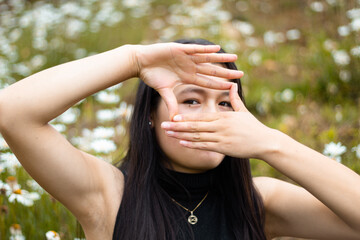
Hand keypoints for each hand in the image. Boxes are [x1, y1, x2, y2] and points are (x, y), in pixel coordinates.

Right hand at [134, 43, 243, 118]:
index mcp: (188, 77)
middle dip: (226, 72)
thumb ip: (171, 103)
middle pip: (212, 70)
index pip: (207, 82)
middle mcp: (190, 67)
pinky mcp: (180, 49)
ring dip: (221, 58)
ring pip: (207, 58)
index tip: (232, 87)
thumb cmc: (152, 76)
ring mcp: (186, 57)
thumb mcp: (164, 91)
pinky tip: (217, 48)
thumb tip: (174, 120)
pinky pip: (195, 49)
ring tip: (234, 58)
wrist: (141, 63)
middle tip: (242, 74)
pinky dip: (205, 49)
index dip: (219, 84)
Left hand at [160, 84, 275, 158]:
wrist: (266, 142)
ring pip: (197, 137)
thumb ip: (234, 99)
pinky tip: (182, 143)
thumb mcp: (243, 111)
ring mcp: (221, 138)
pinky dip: (193, 145)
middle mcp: (220, 126)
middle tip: (163, 126)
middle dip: (177, 127)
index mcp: (223, 117)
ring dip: (181, 136)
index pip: (201, 117)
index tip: (173, 117)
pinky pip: (206, 147)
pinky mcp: (224, 149)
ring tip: (168, 135)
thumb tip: (232, 84)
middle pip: (195, 127)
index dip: (186, 117)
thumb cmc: (253, 127)